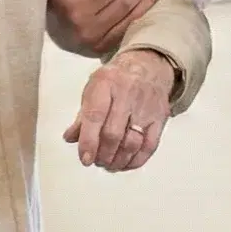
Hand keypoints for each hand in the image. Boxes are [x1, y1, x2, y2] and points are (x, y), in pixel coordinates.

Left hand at [62, 49, 174, 171]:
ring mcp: (146, 107)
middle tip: (97, 162)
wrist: (147, 66)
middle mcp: (127, 94)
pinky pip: (150, 145)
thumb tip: (70, 139)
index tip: (85, 158)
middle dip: (103, 154)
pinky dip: (136, 160)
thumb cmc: (115, 81)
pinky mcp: (160, 118)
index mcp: (105, 84)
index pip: (95, 116)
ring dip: (118, 160)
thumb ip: (82, 115)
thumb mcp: (93, 89)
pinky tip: (125, 164)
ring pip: (132, 143)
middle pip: (114, 133)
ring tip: (109, 165)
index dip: (89, 141)